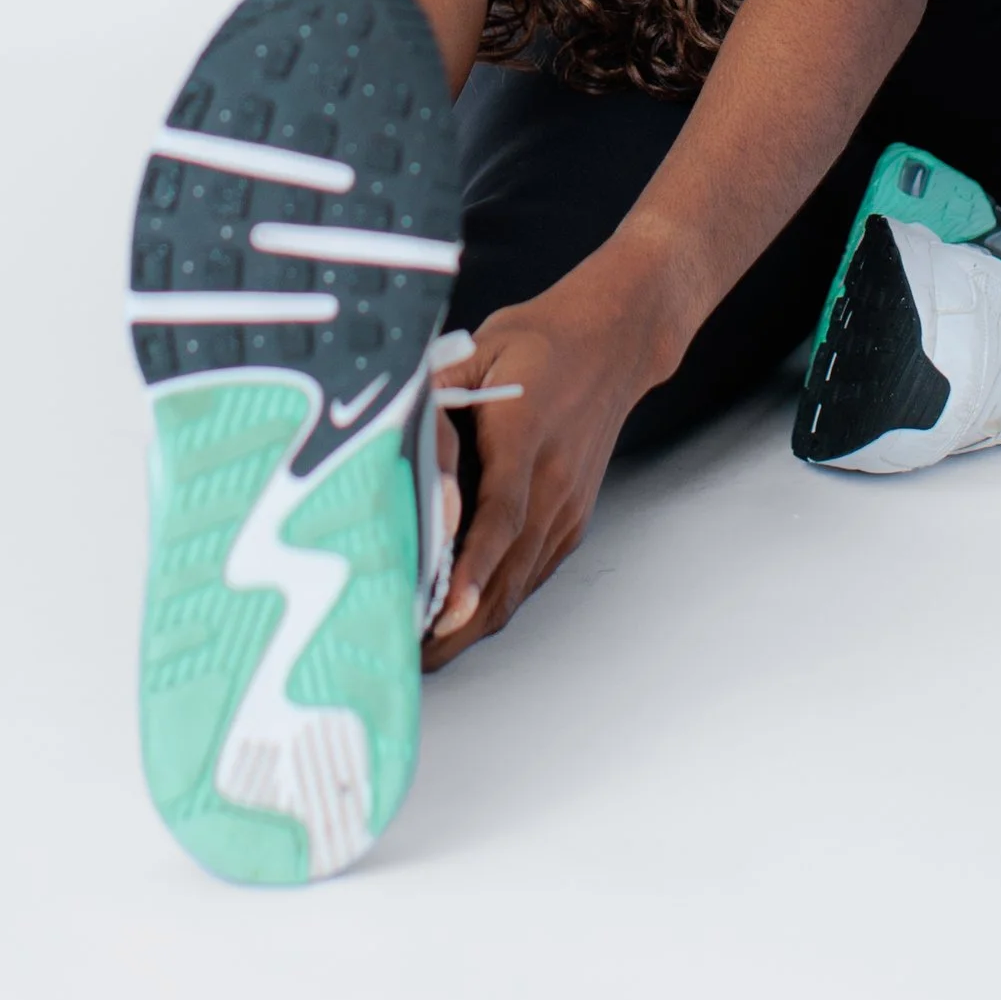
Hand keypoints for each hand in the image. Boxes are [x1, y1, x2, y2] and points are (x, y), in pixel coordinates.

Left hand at [422, 253, 676, 664]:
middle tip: (406, 660)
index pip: (499, 515)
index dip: (471, 570)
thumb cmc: (543, 341)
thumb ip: (438, 387)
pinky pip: (533, 572)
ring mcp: (567, 504)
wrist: (615, 339)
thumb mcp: (483, 347)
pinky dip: (499, 601)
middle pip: (508, 572)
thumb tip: (385, 421)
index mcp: (525, 436)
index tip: (444, 613)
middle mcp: (553, 481)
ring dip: (477, 624)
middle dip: (459, 625)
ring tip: (425, 653)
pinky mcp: (573, 516)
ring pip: (521, 584)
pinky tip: (464, 616)